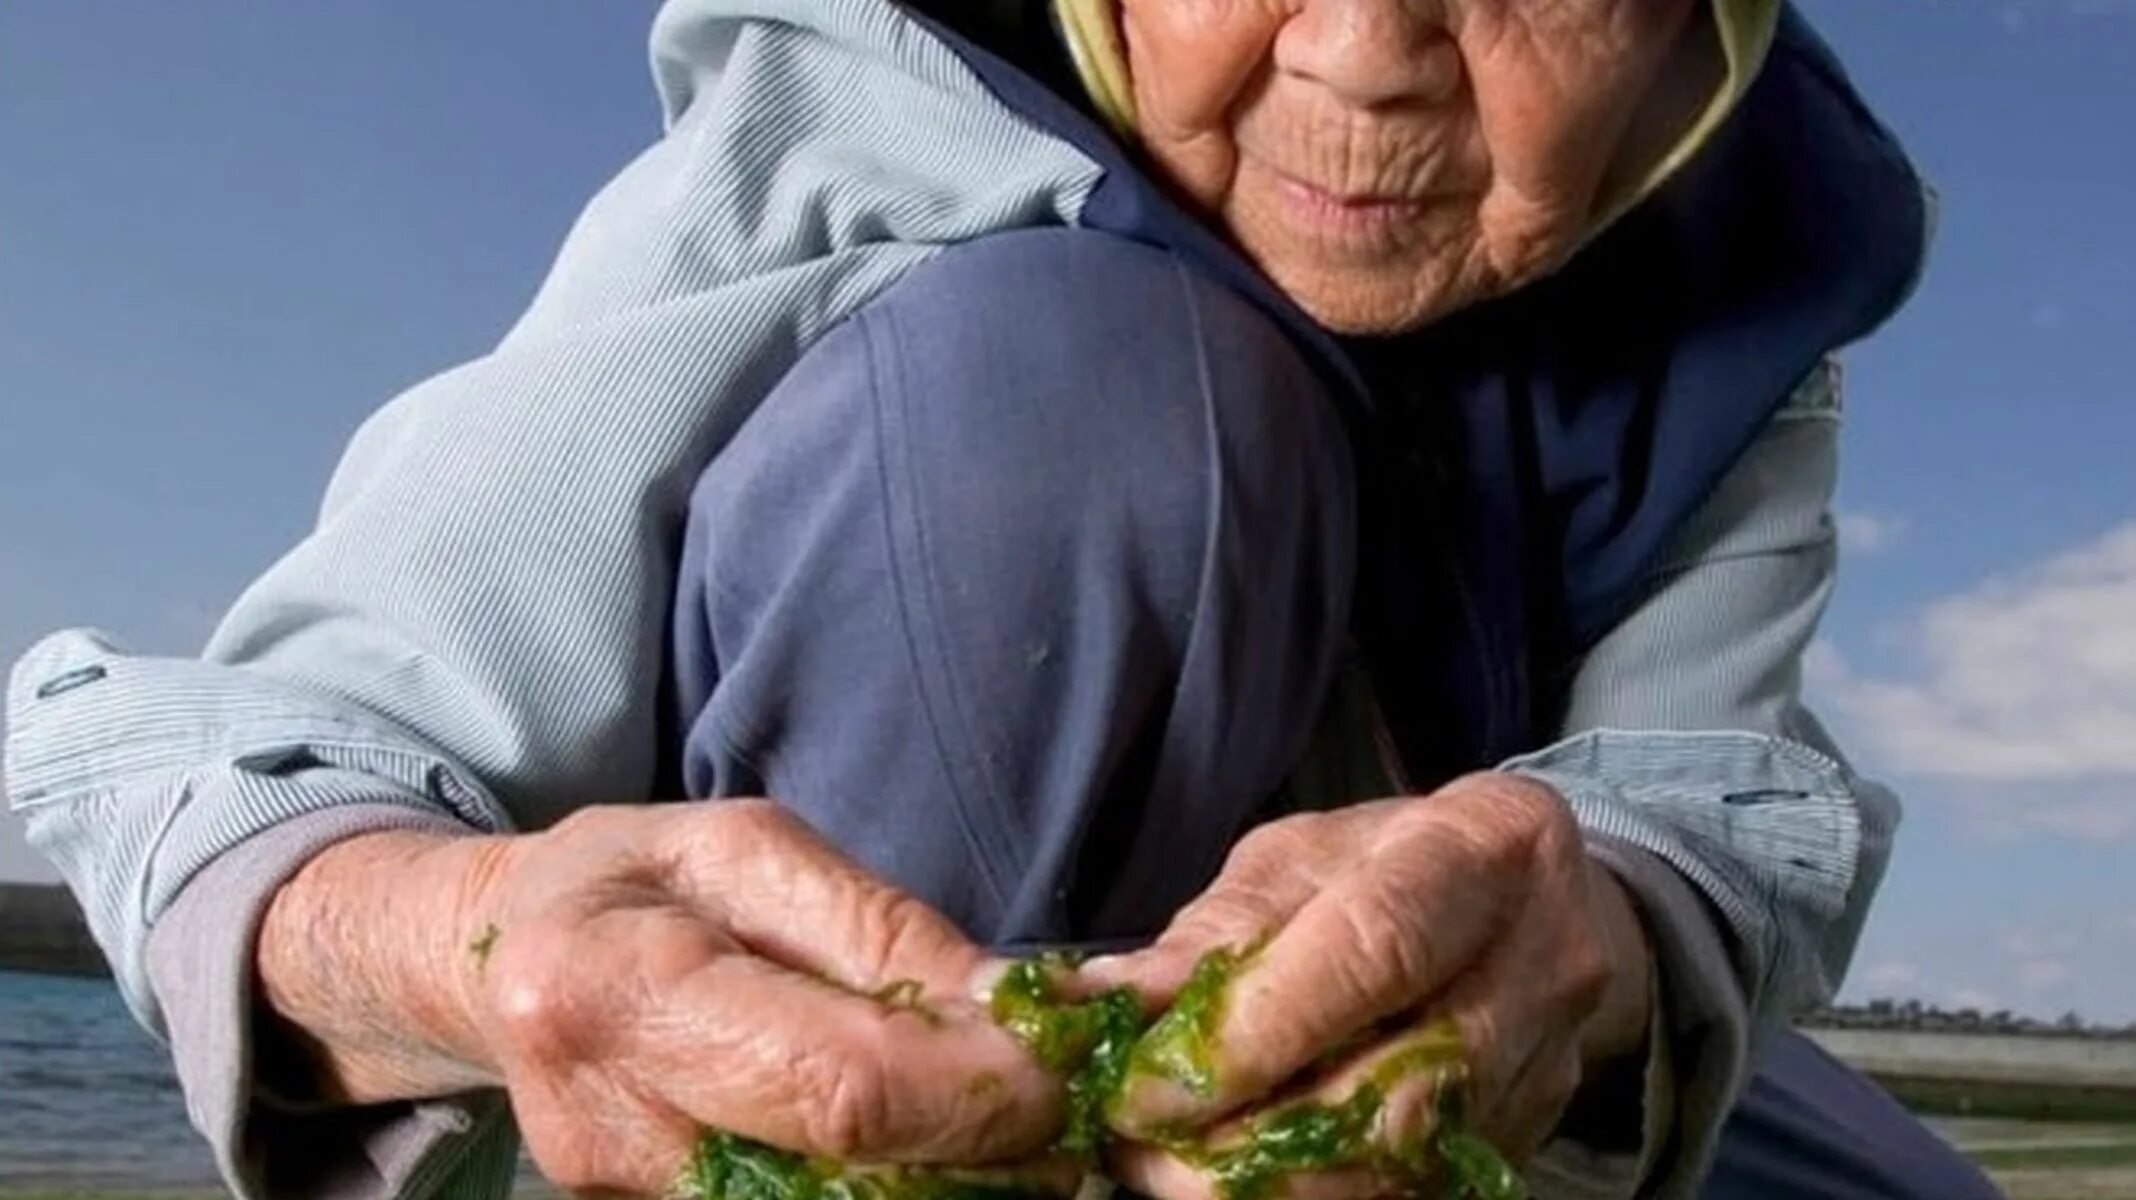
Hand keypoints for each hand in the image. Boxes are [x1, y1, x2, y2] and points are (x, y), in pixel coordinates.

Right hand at [259, 801, 1064, 1196]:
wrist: (504, 957)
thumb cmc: (637, 879)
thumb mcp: (754, 850)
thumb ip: (879, 931)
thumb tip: (1012, 1009)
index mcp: (616, 992)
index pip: (839, 1084)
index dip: (974, 1088)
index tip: (1061, 1064)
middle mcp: (604, 1128)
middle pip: (845, 1179)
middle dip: (979, 1149)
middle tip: (1061, 1107)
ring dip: (941, 1176)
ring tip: (1002, 1119)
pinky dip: (884, 1184)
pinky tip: (929, 1139)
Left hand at [1082, 774, 1652, 1199]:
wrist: (1532, 902)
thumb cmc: (1391, 864)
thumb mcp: (1302, 860)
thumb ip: (1215, 932)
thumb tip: (1102, 1000)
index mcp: (1484, 848)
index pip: (1372, 951)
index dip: (1256, 1032)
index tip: (1149, 1087)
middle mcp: (1541, 961)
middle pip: (1401, 1086)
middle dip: (1255, 1140)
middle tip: (1144, 1153)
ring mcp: (1547, 1062)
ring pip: (1410, 1161)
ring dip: (1280, 1186)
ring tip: (1175, 1174)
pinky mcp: (1529, 1135)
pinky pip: (1417, 1188)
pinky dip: (1322, 1193)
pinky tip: (1248, 1183)